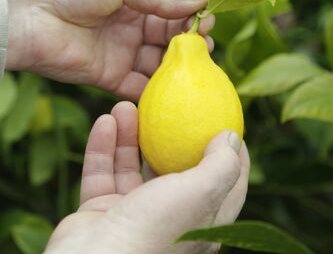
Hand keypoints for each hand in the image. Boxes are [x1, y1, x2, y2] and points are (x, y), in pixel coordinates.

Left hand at [1, 0, 213, 100]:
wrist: (24, 14)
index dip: (189, 4)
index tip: (206, 9)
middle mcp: (127, 23)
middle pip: (169, 31)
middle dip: (189, 34)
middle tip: (204, 38)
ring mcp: (120, 51)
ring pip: (159, 60)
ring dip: (179, 62)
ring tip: (198, 60)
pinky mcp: (109, 77)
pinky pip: (140, 86)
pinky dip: (159, 89)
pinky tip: (179, 86)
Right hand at [45, 102, 249, 253]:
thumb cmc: (155, 229)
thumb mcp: (200, 194)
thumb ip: (221, 165)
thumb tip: (232, 137)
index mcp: (200, 221)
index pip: (223, 183)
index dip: (227, 151)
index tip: (224, 119)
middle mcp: (168, 218)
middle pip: (172, 168)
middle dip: (168, 134)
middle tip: (166, 104)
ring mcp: (132, 215)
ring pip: (132, 166)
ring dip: (129, 134)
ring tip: (126, 104)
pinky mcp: (100, 211)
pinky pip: (102, 172)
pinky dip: (103, 146)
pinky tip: (106, 119)